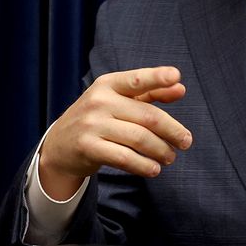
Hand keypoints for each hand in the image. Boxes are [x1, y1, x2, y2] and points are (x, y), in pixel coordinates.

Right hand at [37, 66, 189, 197]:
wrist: (59, 145)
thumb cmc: (98, 119)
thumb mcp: (119, 100)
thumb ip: (150, 93)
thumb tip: (180, 88)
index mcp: (108, 84)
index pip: (137, 79)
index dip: (157, 77)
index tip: (176, 76)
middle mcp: (99, 101)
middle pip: (147, 116)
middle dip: (172, 131)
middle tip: (186, 142)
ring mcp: (92, 124)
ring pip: (139, 138)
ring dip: (161, 150)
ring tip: (170, 157)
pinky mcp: (88, 147)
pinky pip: (124, 158)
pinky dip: (144, 165)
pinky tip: (154, 169)